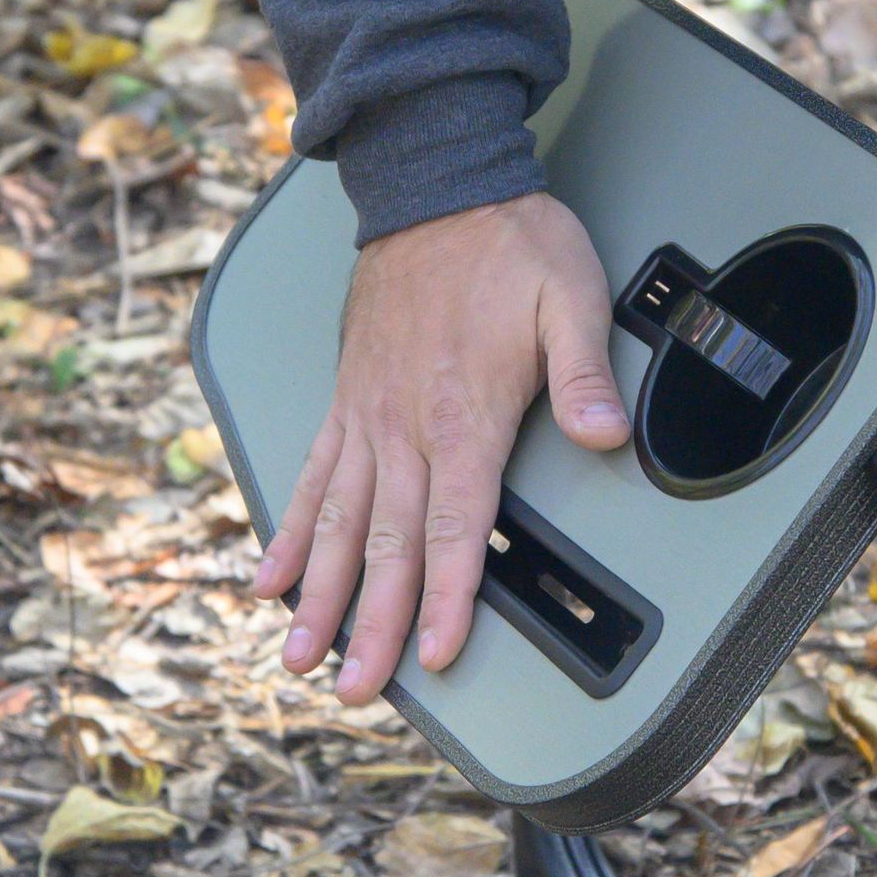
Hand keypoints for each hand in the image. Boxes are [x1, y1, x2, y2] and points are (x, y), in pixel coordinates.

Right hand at [252, 192, 629, 703]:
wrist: (436, 187)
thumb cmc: (508, 242)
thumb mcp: (571, 296)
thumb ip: (584, 375)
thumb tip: (608, 437)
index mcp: (463, 415)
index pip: (457, 528)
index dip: (448, 599)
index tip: (434, 658)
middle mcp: (405, 427)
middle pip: (387, 544)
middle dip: (371, 623)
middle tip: (353, 689)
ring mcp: (368, 416)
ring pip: (336, 523)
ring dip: (317, 595)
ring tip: (297, 654)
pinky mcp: (347, 400)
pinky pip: (310, 475)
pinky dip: (288, 530)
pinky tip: (268, 574)